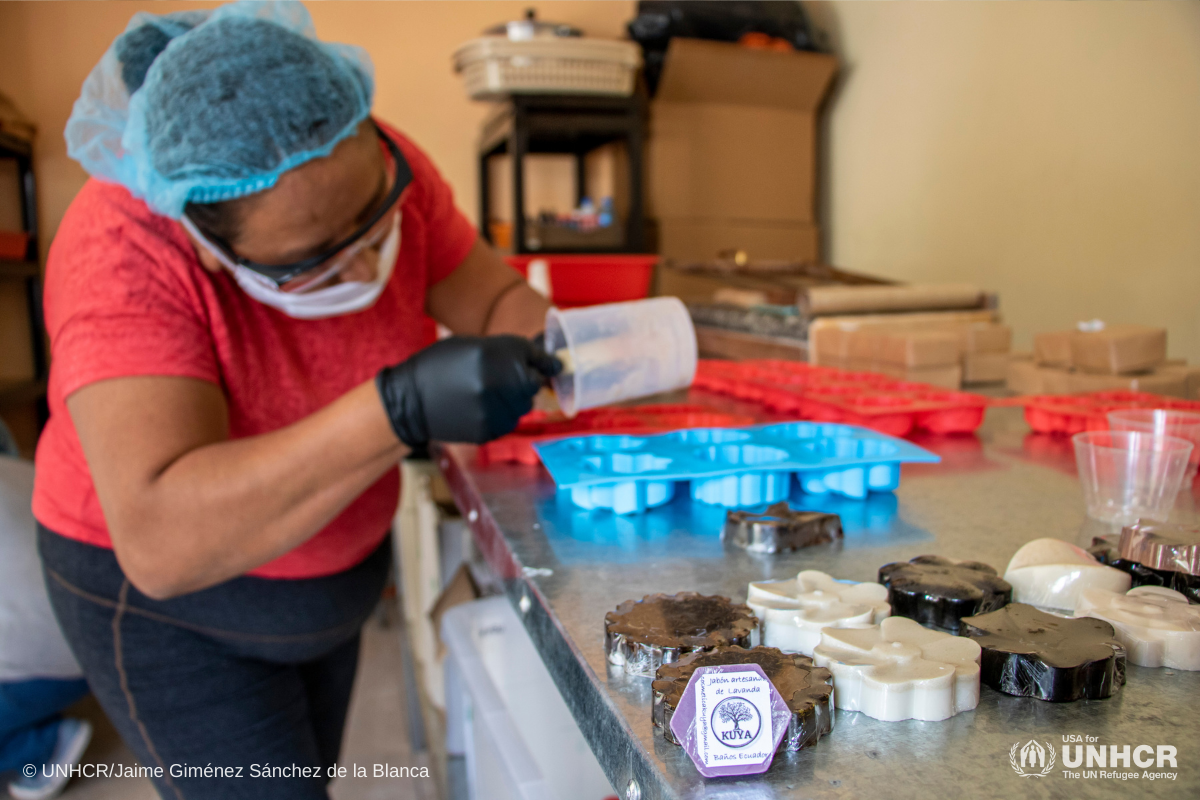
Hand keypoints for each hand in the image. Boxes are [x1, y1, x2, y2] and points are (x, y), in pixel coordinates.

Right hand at [376, 336, 560, 446]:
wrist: (409, 400)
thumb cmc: (439, 367)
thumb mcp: (471, 346)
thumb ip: (506, 352)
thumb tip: (544, 360)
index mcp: (491, 354)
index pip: (534, 358)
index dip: (542, 362)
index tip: (551, 365)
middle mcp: (495, 382)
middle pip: (532, 383)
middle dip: (525, 381)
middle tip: (507, 380)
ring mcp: (492, 409)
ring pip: (523, 406)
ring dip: (514, 399)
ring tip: (487, 394)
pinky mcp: (488, 430)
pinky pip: (509, 423)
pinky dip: (501, 416)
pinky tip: (480, 408)